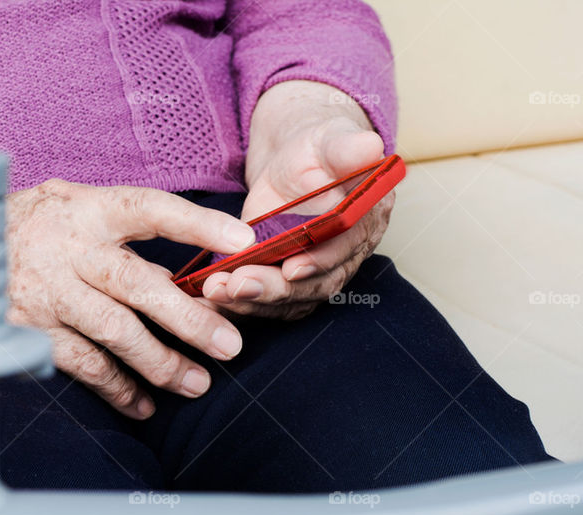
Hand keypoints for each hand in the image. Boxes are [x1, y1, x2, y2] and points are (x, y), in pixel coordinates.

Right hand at [5, 179, 255, 418]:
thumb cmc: (35, 226)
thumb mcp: (74, 206)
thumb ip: (123, 233)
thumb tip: (181, 271)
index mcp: (89, 210)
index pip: (149, 209)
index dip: (196, 222)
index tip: (241, 239)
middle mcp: (69, 250)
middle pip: (136, 284)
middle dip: (187, 318)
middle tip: (229, 345)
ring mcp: (49, 292)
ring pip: (113, 332)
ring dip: (159, 363)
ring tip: (196, 383)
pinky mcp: (32, 330)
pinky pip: (83, 364)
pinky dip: (117, 388)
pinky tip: (144, 404)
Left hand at [203, 80, 394, 319]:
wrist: (294, 165)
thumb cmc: (316, 150)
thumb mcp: (328, 141)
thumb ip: (345, 148)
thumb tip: (370, 145)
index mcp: (365, 219)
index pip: (346, 248)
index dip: (320, 261)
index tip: (291, 268)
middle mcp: (347, 255)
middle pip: (316, 284)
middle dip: (275, 289)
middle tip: (237, 285)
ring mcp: (317, 274)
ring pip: (290, 300)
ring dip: (252, 301)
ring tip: (217, 290)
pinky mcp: (289, 283)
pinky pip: (268, 304)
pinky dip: (240, 305)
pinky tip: (213, 300)